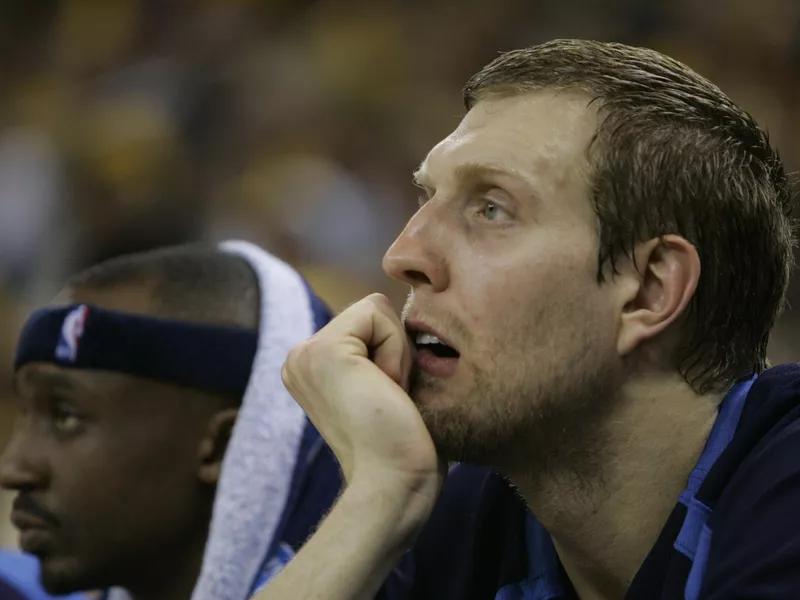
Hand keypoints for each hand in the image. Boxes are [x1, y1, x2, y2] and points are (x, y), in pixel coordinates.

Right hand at [282, 294, 443, 517]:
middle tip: (388, 399)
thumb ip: (376, 353)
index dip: (392, 353)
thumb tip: (400, 317)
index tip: (386, 400)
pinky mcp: (324, 350)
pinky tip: (386, 390)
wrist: (394, 483)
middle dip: (394, 350)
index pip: (366, 323)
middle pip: (370, 312)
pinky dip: (395, 349)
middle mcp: (298, 359)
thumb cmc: (401, 446)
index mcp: (309, 369)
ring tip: (386, 396)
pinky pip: (377, 312)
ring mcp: (305, 354)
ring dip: (396, 351)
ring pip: (375, 309)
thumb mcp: (381, 387)